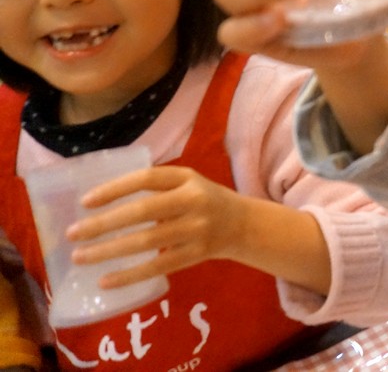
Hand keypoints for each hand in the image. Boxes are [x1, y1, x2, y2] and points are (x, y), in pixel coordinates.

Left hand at [66, 167, 247, 289]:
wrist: (242, 225)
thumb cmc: (203, 201)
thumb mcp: (186, 183)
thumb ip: (154, 188)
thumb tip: (101, 205)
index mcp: (187, 178)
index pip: (147, 179)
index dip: (115, 189)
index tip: (85, 202)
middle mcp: (194, 201)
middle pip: (143, 212)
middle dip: (103, 224)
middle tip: (73, 234)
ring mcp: (196, 229)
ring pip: (147, 241)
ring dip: (109, 251)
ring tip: (80, 257)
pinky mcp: (196, 255)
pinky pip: (158, 267)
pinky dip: (130, 275)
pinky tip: (105, 281)